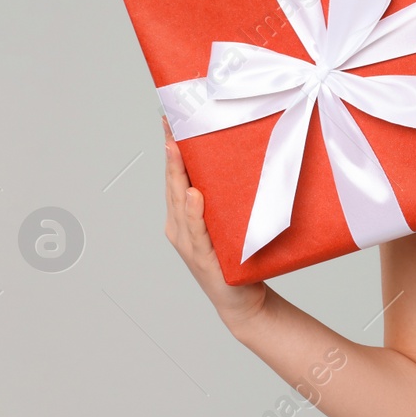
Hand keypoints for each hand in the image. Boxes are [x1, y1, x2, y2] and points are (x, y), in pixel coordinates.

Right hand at [163, 116, 268, 331]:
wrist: (245, 301)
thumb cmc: (240, 257)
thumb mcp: (234, 219)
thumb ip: (230, 195)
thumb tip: (242, 157)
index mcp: (184, 215)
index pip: (177, 174)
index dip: (173, 146)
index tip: (171, 116)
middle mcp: (180, 226)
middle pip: (173, 183)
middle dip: (171, 151)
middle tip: (170, 120)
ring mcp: (189, 243)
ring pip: (180, 202)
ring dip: (177, 174)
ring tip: (176, 147)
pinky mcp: (204, 258)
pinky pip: (198, 232)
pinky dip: (194, 213)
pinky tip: (194, 195)